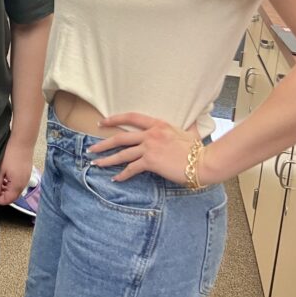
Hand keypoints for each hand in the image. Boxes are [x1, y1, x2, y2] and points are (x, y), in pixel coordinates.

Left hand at [0, 142, 33, 205]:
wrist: (22, 143)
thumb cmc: (11, 154)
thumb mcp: (0, 170)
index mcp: (17, 185)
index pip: (8, 200)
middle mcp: (24, 184)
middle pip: (13, 197)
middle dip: (3, 196)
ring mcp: (26, 179)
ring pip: (16, 191)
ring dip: (7, 191)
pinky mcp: (27, 174)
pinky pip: (19, 184)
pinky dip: (12, 185)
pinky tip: (6, 179)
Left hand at [88, 112, 205, 184]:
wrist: (204, 162)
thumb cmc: (199, 149)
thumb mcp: (190, 132)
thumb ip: (186, 126)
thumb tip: (193, 121)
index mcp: (158, 124)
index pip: (131, 117)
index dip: (114, 119)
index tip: (101, 123)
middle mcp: (151, 134)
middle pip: (120, 137)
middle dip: (103, 144)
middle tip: (91, 149)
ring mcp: (149, 147)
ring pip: (122, 154)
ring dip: (107, 160)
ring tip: (96, 163)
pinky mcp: (151, 162)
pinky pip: (132, 168)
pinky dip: (123, 174)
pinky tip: (116, 178)